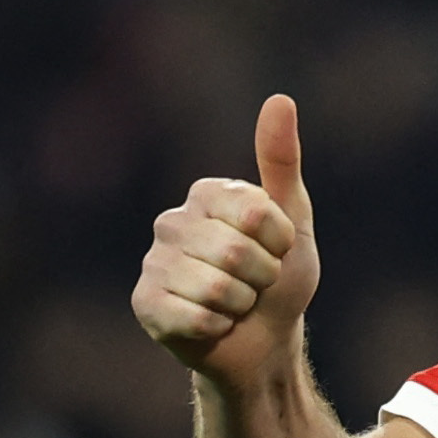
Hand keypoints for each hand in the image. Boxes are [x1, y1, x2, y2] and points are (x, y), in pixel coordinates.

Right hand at [132, 94, 320, 391]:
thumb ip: (281, 161)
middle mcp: (173, 222)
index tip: (278, 248)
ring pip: (216, 287)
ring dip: (242, 304)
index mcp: (208, 195)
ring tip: (236, 303)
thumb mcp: (293, 219)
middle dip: (262, 276)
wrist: (264, 339)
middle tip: (256, 282)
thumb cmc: (279, 277)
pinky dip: (218, 327)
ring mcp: (154, 263)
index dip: (279, 239)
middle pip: (236, 251)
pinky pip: (195, 316)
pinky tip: (213, 324)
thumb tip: (279, 98)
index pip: (256, 210)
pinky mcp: (145, 304)